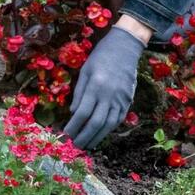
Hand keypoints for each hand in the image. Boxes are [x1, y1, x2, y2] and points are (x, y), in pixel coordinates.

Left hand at [64, 26, 145, 148]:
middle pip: (96, 122)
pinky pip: (118, 119)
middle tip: (75, 146)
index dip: (73, 126)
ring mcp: (121, 99)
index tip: (66, 135)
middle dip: (84, 136)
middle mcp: (109, 95)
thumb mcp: (84, 71)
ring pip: (109, 124)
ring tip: (87, 145)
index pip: (82, 112)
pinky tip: (100, 134)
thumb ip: (79, 93)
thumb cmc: (100, 57)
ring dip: (97, 137)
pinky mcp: (128, 100)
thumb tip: (74, 113)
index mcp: (95, 86)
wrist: (125, 48)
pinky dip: (109, 129)